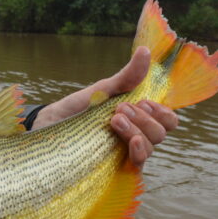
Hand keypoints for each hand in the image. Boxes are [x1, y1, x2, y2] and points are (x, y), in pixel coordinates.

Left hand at [29, 46, 178, 166]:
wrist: (49, 127)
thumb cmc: (76, 109)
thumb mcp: (102, 90)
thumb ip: (126, 77)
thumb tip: (145, 51)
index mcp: (138, 118)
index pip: (168, 120)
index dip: (164, 112)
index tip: (145, 102)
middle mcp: (137, 136)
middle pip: (161, 133)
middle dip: (145, 118)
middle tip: (120, 109)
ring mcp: (126, 153)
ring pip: (151, 147)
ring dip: (137, 130)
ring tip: (114, 120)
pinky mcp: (115, 168)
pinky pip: (138, 165)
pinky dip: (139, 152)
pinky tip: (131, 142)